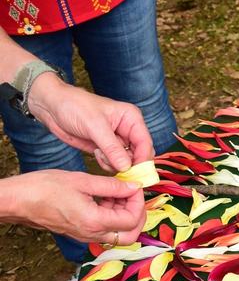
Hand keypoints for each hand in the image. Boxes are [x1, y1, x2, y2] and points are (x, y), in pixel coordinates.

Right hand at [0, 170, 145, 244]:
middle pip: (130, 236)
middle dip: (138, 216)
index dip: (139, 202)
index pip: (132, 220)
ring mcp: (85, 236)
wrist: (16, 200)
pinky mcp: (79, 233)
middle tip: (134, 196)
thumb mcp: (82, 181)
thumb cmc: (43, 188)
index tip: (134, 186)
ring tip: (116, 193)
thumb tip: (134, 186)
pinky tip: (104, 198)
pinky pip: (104, 230)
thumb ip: (112, 186)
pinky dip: (111, 217)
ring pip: (118, 234)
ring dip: (124, 215)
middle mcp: (92, 234)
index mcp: (94, 222)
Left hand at [26, 73, 153, 172]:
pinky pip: (115, 162)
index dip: (143, 159)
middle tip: (118, 170)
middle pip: (140, 154)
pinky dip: (107, 164)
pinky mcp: (106, 148)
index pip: (145, 143)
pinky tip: (96, 154)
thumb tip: (127, 167)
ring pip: (128, 161)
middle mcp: (128, 130)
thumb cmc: (74, 107)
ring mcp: (117, 140)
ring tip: (100, 155)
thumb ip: (112, 148)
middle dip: (130, 164)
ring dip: (116, 164)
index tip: (135, 173)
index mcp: (131, 118)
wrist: (52, 106)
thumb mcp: (95, 126)